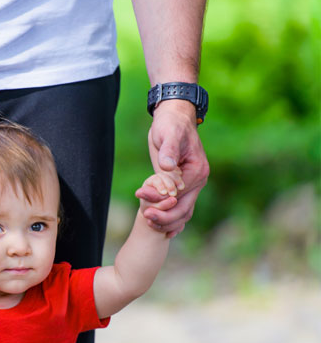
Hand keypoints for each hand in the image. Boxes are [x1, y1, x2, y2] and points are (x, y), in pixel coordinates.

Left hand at [135, 99, 209, 237]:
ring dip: (167, 221)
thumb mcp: (168, 134)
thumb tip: (166, 165)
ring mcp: (193, 184)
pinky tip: (158, 225)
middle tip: (145, 218)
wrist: (174, 117)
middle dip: (165, 217)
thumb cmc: (170, 124)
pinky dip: (170, 217)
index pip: (179, 195)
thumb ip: (169, 151)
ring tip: (148, 222)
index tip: (143, 206)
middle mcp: (199, 180)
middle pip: (184, 209)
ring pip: (183, 211)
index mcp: (197, 170)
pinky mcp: (184, 185)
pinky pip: (180, 207)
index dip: (161, 202)